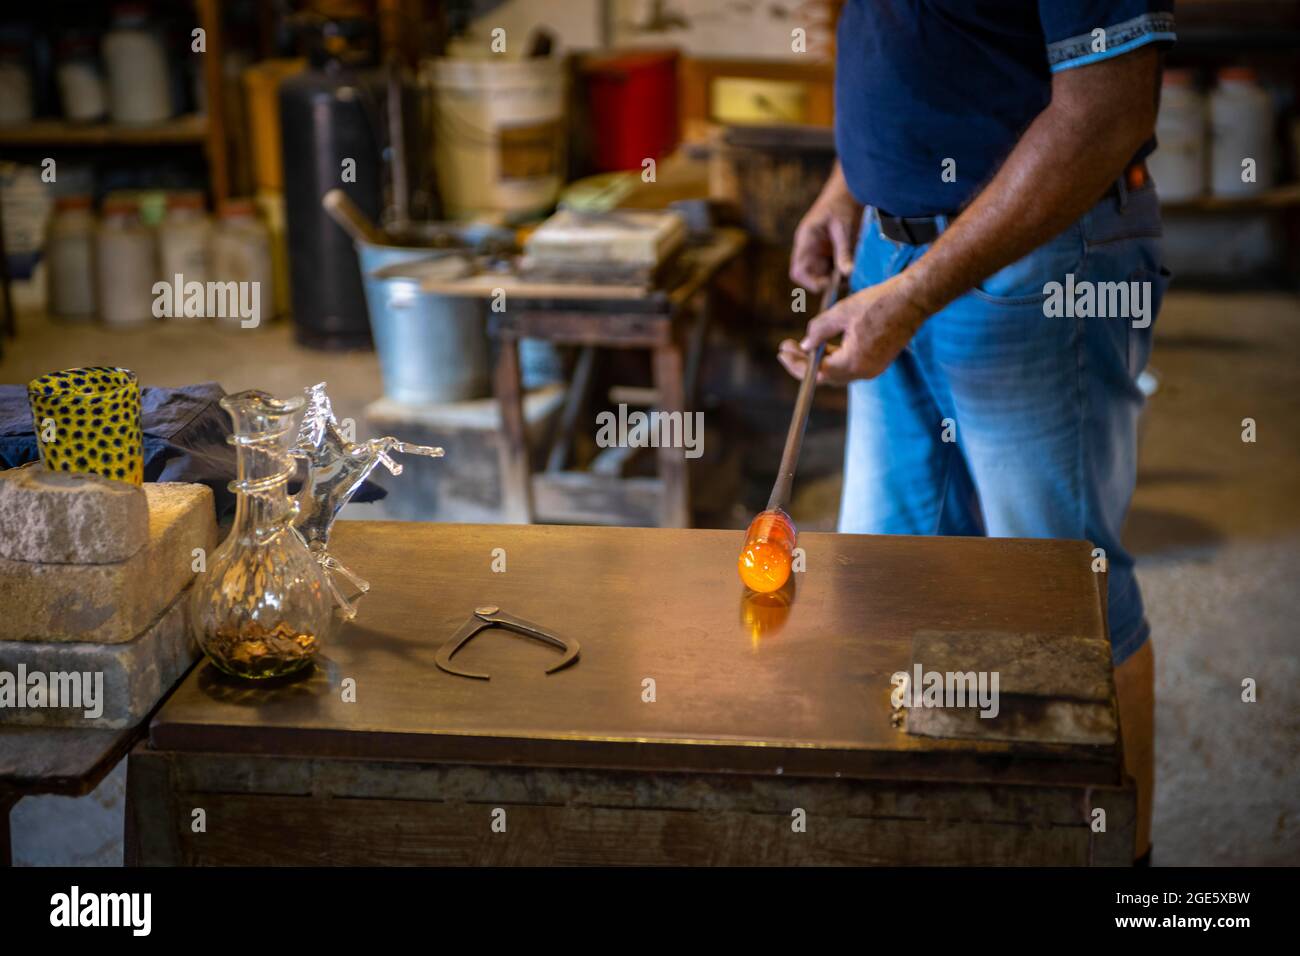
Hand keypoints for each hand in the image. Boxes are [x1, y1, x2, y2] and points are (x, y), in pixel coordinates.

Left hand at [777, 275, 929, 384]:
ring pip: (838, 371)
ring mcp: (873, 368)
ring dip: (819, 360)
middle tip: (785, 348)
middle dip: (803, 363)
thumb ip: (819, 331)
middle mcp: (864, 371)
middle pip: (826, 377)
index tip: (783, 351)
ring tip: (801, 345)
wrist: (914, 299)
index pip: (817, 373)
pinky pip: (850, 365)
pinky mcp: (878, 361)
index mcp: (854, 362)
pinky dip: (835, 357)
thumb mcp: (841, 312)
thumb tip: (804, 346)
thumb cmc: (879, 302)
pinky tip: (823, 345)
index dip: (796, 364)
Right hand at [790, 172, 861, 291]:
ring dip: (834, 278)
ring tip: (850, 272)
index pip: (798, 270)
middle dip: (824, 282)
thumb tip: (847, 274)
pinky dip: (841, 271)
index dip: (809, 282)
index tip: (828, 284)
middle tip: (843, 280)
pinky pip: (831, 268)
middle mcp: (808, 248)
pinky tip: (852, 266)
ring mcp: (817, 250)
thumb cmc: (841, 204)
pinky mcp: (827, 250)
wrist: (846, 190)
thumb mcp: (843, 228)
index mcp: (805, 240)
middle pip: (809, 275)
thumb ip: (844, 251)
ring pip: (821, 274)